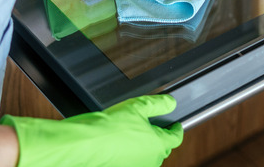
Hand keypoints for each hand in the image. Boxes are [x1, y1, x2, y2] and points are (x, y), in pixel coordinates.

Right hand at [0, 95, 182, 166]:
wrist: (86, 143)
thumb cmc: (111, 126)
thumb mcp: (138, 106)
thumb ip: (158, 104)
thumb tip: (170, 102)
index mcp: (158, 144)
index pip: (175, 137)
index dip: (176, 128)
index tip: (175, 125)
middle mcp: (150, 159)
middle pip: (162, 148)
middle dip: (159, 137)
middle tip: (151, 125)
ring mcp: (137, 166)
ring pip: (147, 156)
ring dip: (145, 146)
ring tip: (132, 132)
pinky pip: (133, 160)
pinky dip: (131, 152)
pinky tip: (121, 142)